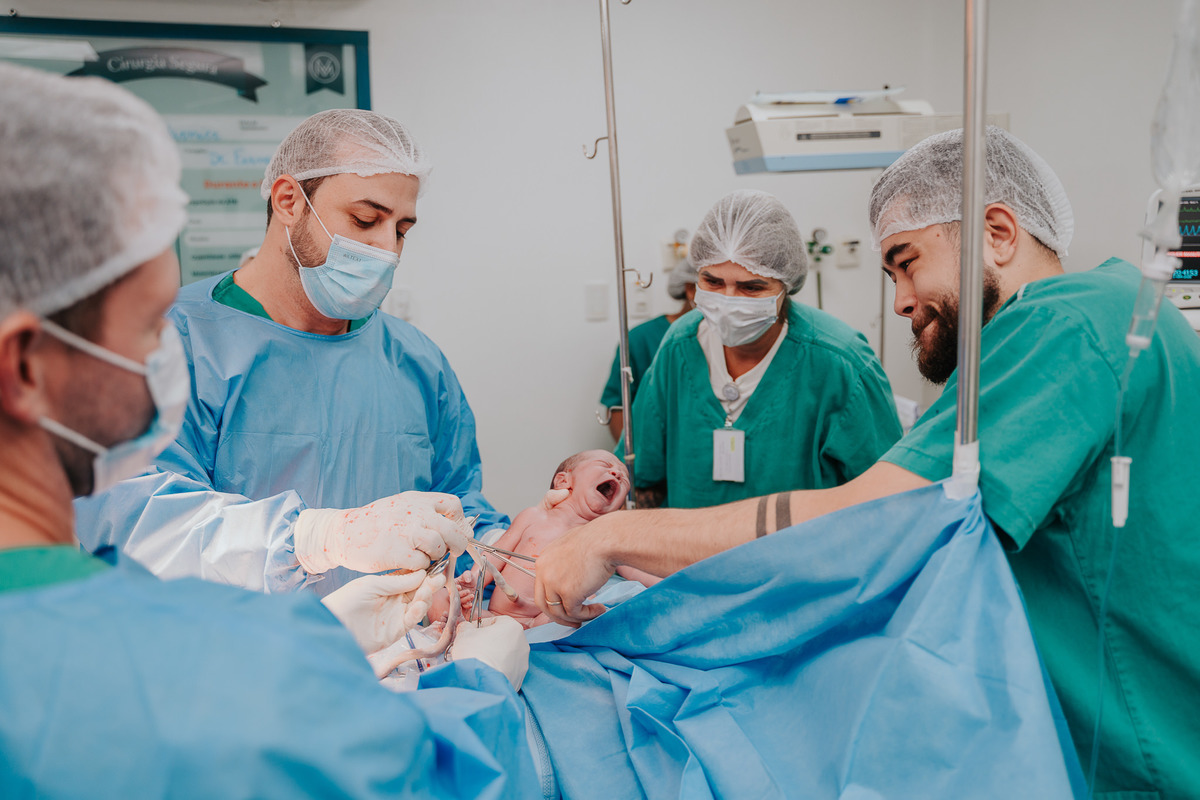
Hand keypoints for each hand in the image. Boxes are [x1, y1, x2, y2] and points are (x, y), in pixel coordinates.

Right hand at [294, 491, 471, 574]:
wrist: (342, 532)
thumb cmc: (375, 524)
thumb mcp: (401, 507)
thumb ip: (427, 513)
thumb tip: (462, 528)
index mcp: (416, 500)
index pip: (453, 505)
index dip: (460, 521)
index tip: (457, 532)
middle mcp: (415, 512)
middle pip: (452, 530)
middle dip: (457, 544)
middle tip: (452, 552)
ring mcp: (407, 532)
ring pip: (439, 547)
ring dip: (435, 556)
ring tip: (423, 556)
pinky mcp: (398, 552)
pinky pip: (422, 563)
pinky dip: (418, 567)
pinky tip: (407, 563)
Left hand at [322, 570, 444, 654]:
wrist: (333, 625)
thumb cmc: (346, 601)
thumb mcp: (372, 585)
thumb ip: (397, 582)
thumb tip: (422, 573)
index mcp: (389, 586)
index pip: (412, 577)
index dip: (424, 572)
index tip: (437, 565)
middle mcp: (395, 600)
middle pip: (419, 591)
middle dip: (430, 584)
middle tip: (439, 577)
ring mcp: (397, 615)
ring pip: (419, 605)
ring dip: (426, 597)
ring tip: (428, 590)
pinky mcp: (396, 631)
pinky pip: (412, 620)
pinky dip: (418, 612)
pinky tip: (419, 605)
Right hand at [451, 617, 529, 689]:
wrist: (481, 682)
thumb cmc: (475, 653)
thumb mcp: (464, 633)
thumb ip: (466, 627)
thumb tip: (465, 627)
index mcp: (512, 627)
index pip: (495, 621)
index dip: (480, 626)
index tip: (471, 633)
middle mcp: (522, 643)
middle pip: (502, 638)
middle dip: (488, 642)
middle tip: (473, 648)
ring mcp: (522, 662)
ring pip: (505, 655)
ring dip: (494, 656)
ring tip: (478, 662)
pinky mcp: (519, 677)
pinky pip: (507, 670)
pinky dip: (497, 670)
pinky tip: (485, 673)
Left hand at [534, 518, 614, 626]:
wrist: (605, 540)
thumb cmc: (596, 540)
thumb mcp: (570, 548)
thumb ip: (564, 563)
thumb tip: (571, 577)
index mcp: (543, 560)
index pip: (541, 588)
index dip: (553, 601)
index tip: (565, 607)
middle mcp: (544, 572)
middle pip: (543, 604)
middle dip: (558, 617)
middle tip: (574, 621)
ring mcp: (554, 584)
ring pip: (558, 613)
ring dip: (576, 617)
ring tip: (593, 613)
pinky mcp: (568, 593)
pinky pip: (574, 613)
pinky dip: (587, 615)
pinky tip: (599, 609)